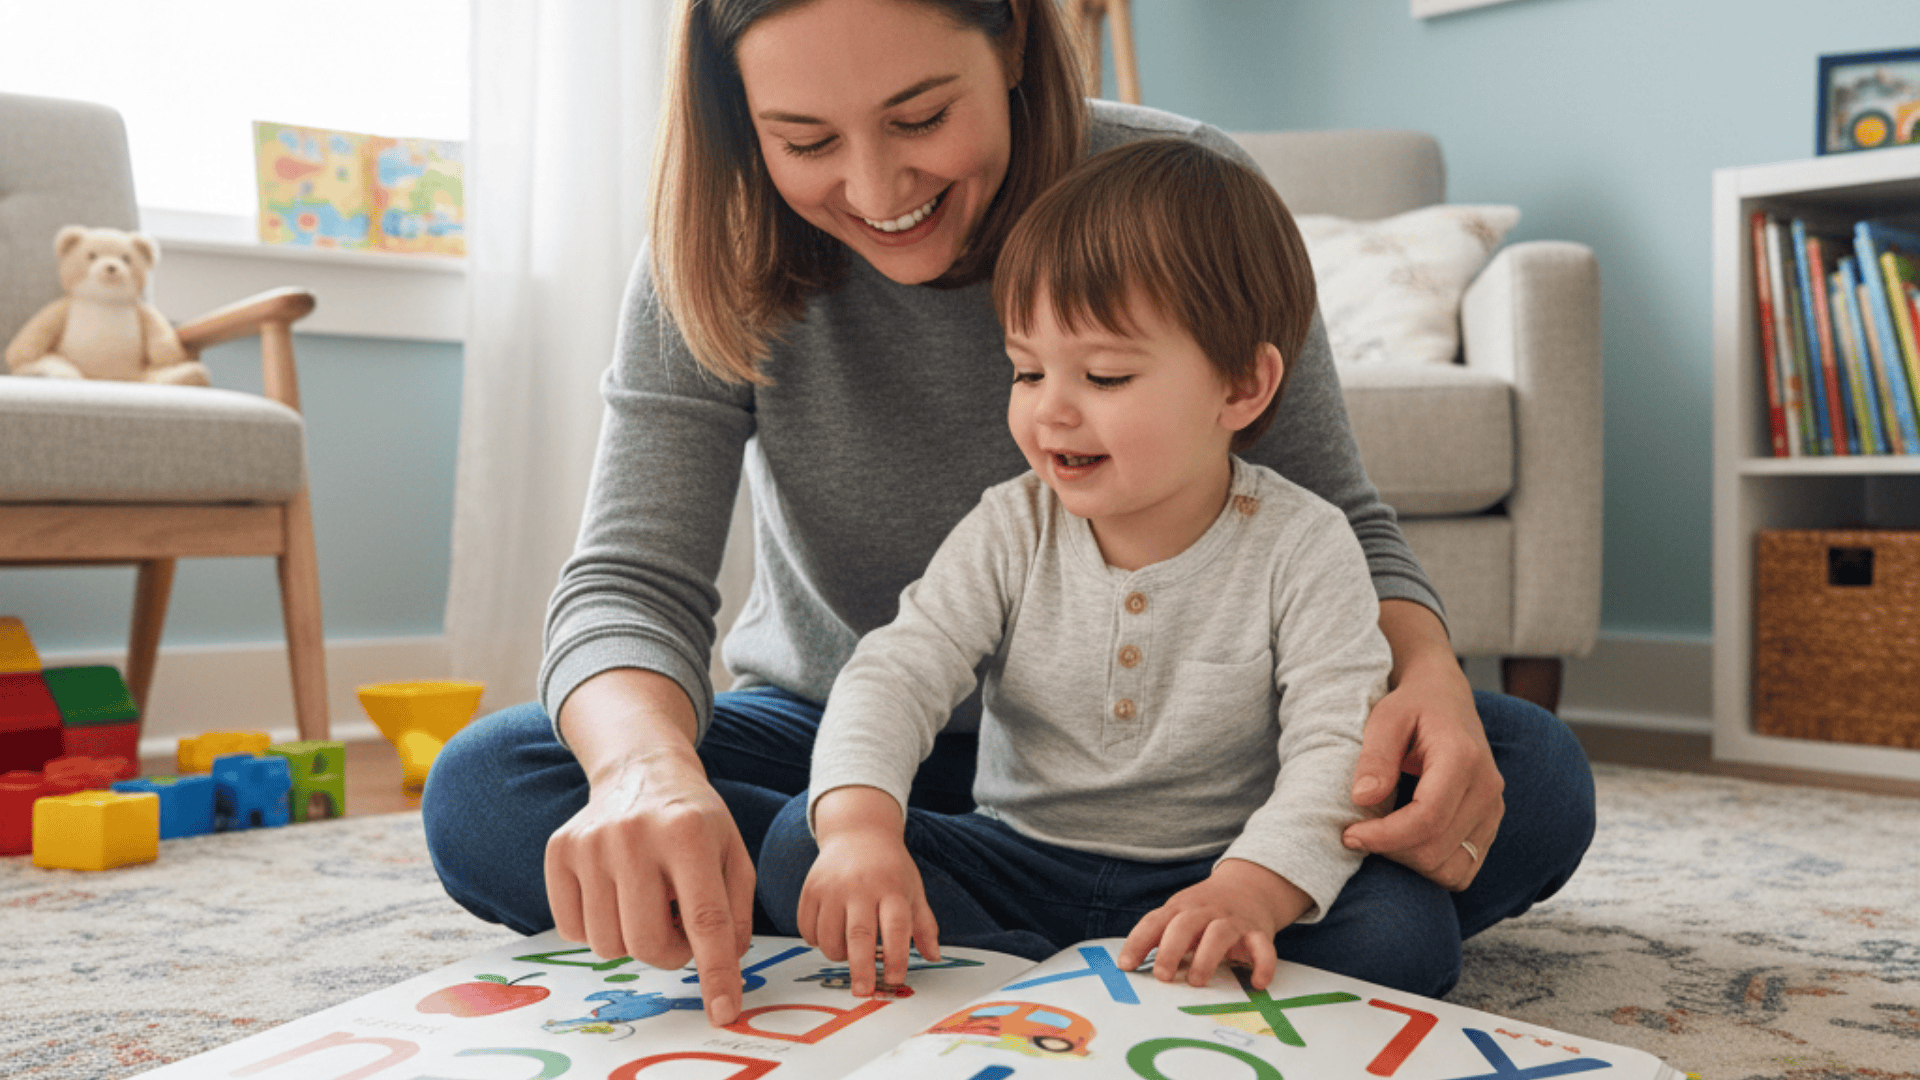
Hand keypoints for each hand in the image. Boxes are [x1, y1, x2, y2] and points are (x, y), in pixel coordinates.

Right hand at [546, 670, 754, 1026]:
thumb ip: (736, 914)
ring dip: (633, 939)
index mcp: (689, 833)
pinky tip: (616, 894)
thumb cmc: (695, 822)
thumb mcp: (734, 855)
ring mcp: (590, 842)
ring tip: (648, 901)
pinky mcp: (559, 851)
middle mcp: (635, 835)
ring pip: (608, 945)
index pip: (706, 919)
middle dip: (670, 952)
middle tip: (678, 924)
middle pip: (647, 943)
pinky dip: (598, 928)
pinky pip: (572, 931)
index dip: (716, 972)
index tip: (723, 1012)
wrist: (641, 770)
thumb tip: (723, 967)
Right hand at [799, 787, 940, 995]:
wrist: (858, 832)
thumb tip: (934, 957)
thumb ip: (924, 925)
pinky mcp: (810, 889)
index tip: (895, 979)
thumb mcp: (913, 889)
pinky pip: (807, 929)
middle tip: (863, 992)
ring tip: (849, 950)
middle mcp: (861, 886)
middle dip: (861, 968)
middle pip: (859, 935)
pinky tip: (829, 935)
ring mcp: (832, 887)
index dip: (896, 956)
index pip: (896, 927)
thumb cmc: (890, 867)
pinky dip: (816, 941)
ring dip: (838, 955)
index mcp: (892, 888)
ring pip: (829, 937)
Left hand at [1116, 859, 1311, 989]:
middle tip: (1162, 976)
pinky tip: (1257, 983)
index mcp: (1180, 907)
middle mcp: (1205, 911)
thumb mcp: (1179, 915)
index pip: (1155, 922)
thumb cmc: (1204, 911)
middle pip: (1185, 924)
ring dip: (1207, 957)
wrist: (1249, 885)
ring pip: (1219, 933)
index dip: (1138, 942)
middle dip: (1171, 949)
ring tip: (1197, 982)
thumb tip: (1128, 966)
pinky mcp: (1258, 931)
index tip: (1126, 965)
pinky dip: (1263, 964)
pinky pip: (1263, 947)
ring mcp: (1233, 920)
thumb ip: (1160, 936)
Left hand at [1341, 644, 1503, 890]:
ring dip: (1409, 864)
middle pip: (1436, 850)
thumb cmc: (1412, 706)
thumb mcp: (1385, 717)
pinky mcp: (1490, 824)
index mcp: (1462, 759)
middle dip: (1390, 851)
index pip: (1427, 818)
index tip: (1348, 835)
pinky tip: (1404, 843)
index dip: (1384, 837)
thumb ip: (1375, 756)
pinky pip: (1464, 869)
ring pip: (1451, 869)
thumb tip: (1362, 799)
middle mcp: (1487, 788)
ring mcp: (1494, 809)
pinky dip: (1431, 867)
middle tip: (1356, 834)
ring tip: (1380, 837)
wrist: (1447, 699)